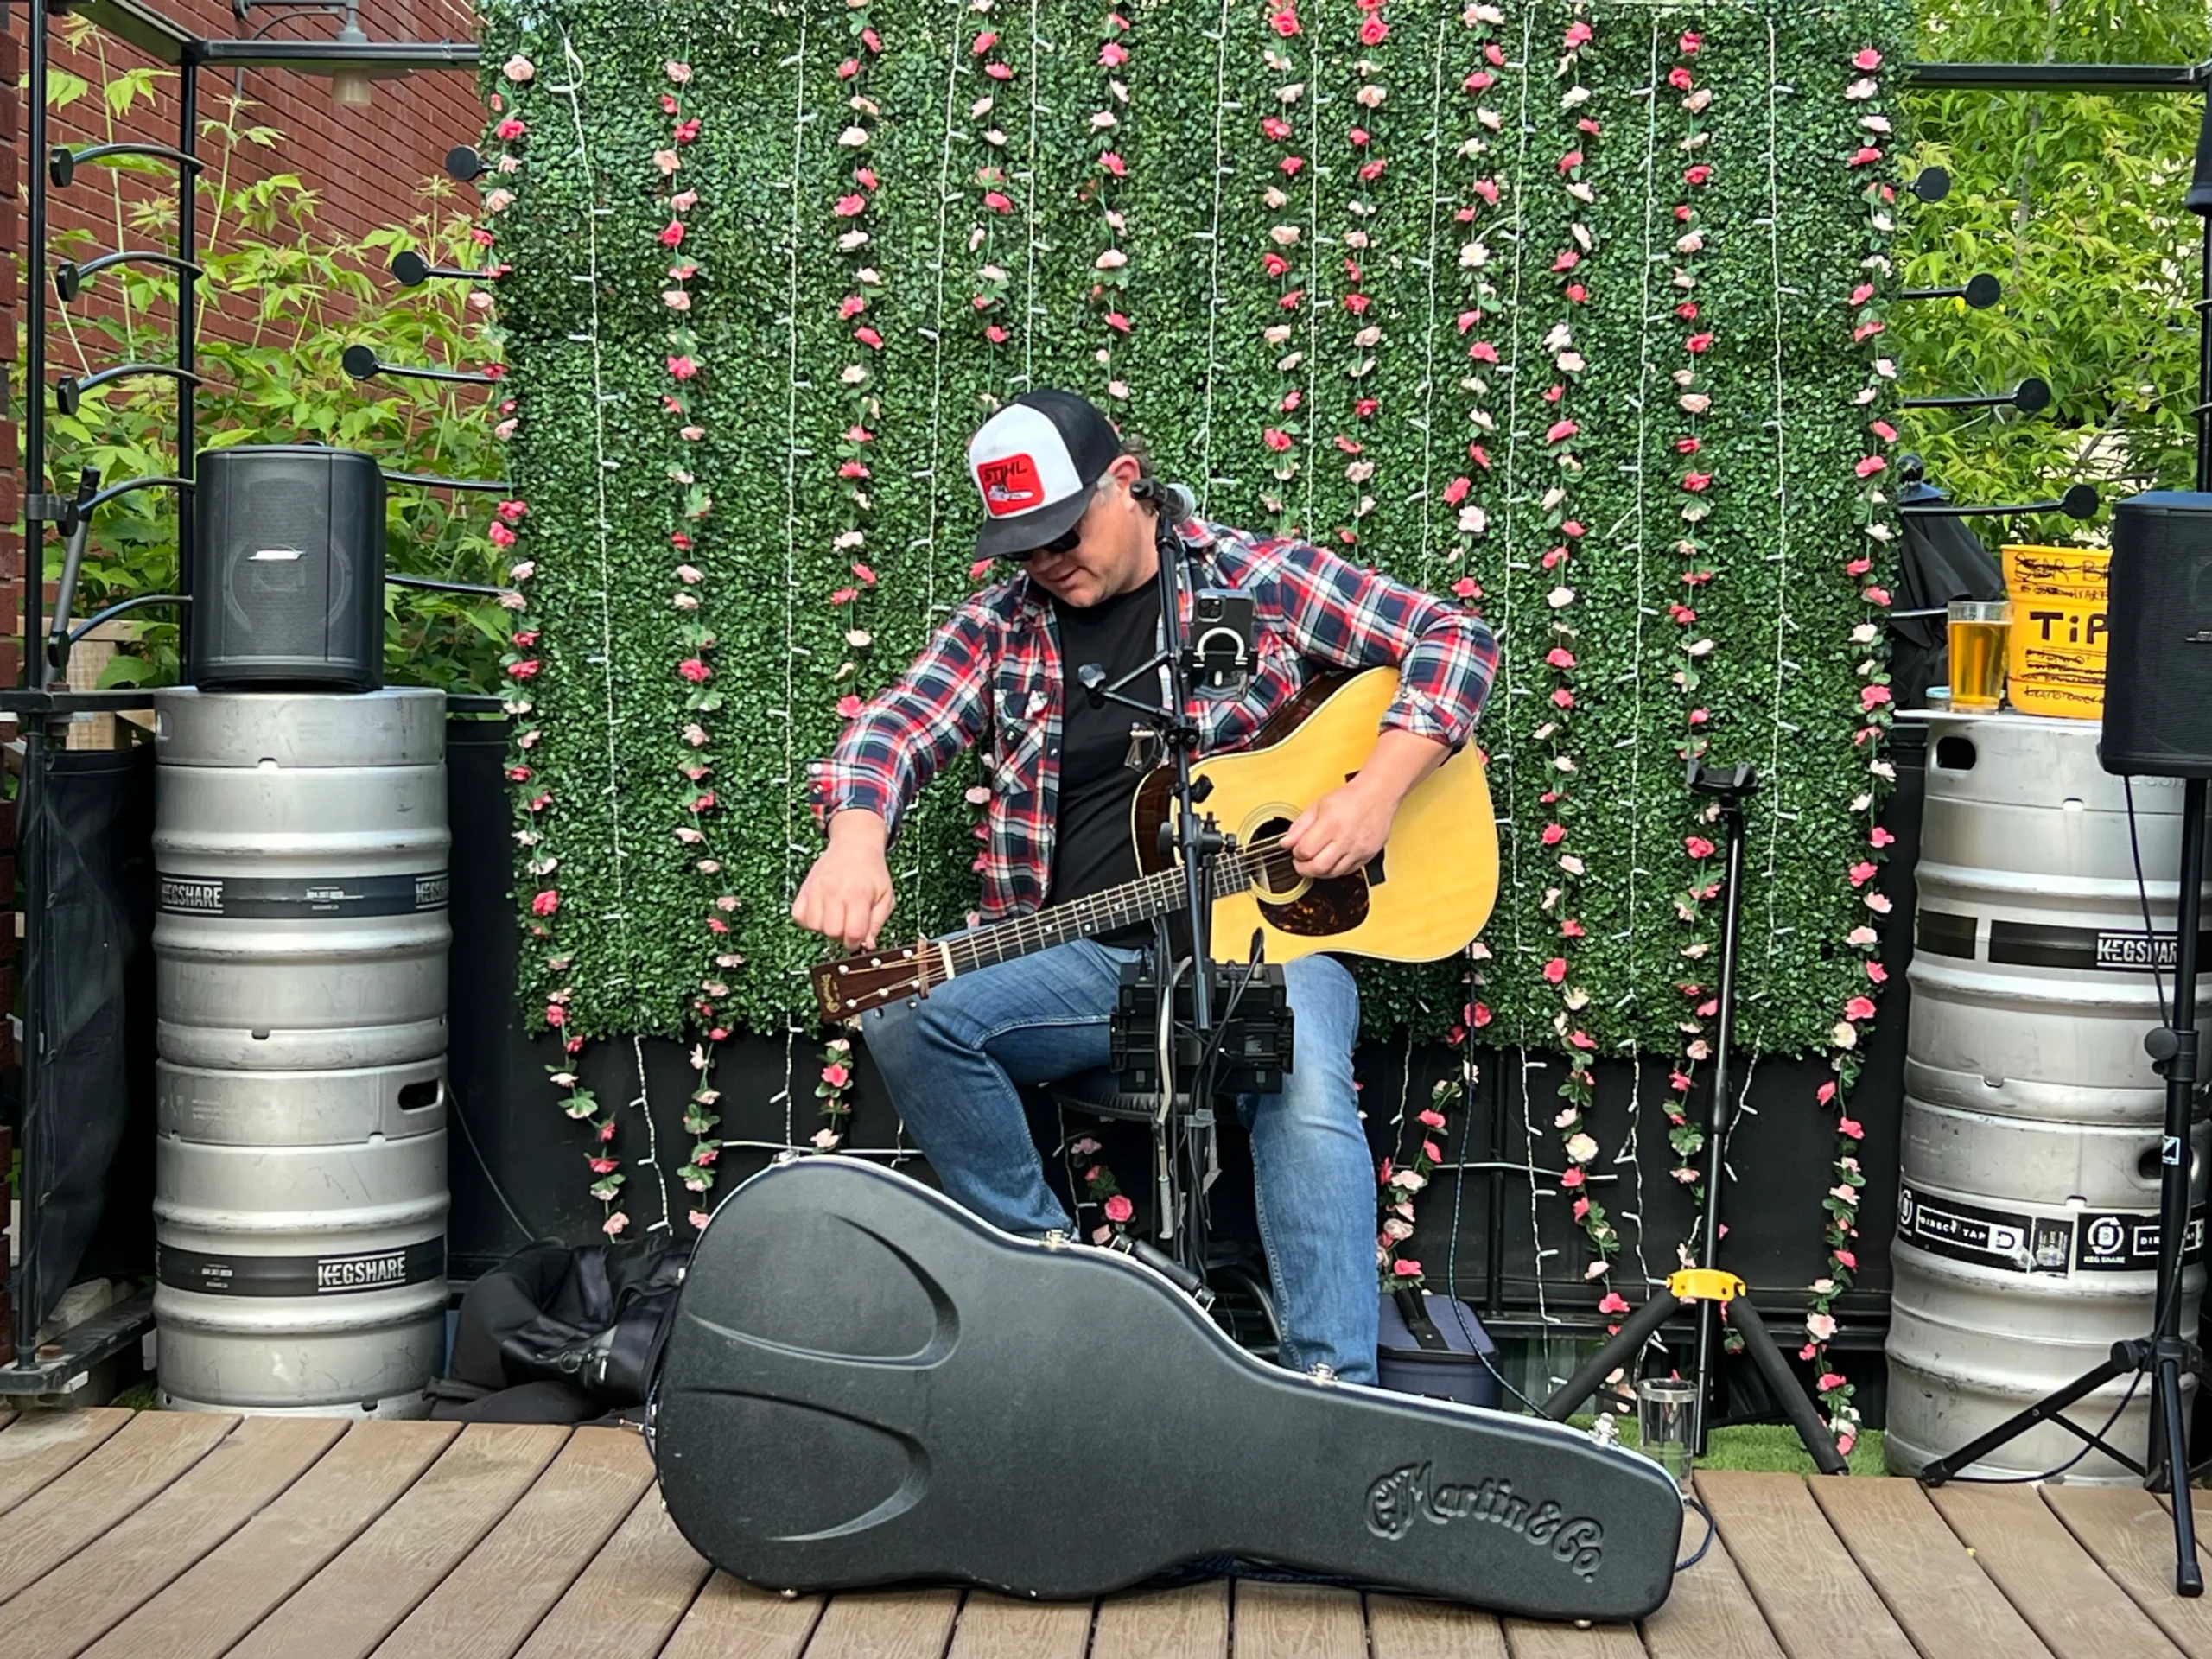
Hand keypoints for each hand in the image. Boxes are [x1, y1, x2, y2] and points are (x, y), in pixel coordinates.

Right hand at [792, 812, 895, 950]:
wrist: (854, 844)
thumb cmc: (872, 872)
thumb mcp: (886, 896)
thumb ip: (877, 923)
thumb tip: (867, 945)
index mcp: (858, 894)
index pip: (853, 932)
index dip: (856, 941)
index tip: (858, 937)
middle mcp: (835, 891)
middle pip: (832, 932)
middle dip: (841, 935)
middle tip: (848, 924)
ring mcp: (816, 889)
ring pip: (814, 926)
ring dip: (825, 927)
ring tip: (835, 915)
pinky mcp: (804, 888)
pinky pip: (799, 916)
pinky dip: (809, 920)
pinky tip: (822, 912)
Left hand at [1282, 778, 1394, 880]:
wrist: (1377, 795)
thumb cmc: (1350, 798)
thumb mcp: (1318, 805)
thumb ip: (1300, 826)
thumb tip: (1286, 842)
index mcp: (1331, 824)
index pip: (1305, 851)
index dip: (1296, 853)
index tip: (1296, 850)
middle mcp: (1346, 839)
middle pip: (1318, 867)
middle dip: (1304, 869)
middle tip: (1300, 863)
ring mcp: (1358, 850)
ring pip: (1333, 873)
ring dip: (1319, 871)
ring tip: (1315, 861)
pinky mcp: (1367, 856)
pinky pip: (1348, 872)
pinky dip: (1336, 870)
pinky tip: (1331, 861)